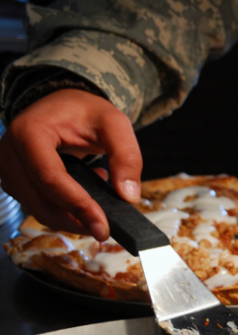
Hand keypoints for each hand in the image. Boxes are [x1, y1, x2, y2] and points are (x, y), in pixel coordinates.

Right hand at [0, 89, 142, 240]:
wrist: (63, 105)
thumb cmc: (86, 111)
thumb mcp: (115, 124)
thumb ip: (126, 157)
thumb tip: (129, 196)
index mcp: (29, 132)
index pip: (49, 178)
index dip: (77, 206)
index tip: (103, 227)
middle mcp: (9, 152)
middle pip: (39, 201)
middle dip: (74, 221)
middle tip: (105, 230)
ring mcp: (8, 168)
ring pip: (36, 209)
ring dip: (69, 217)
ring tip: (97, 200)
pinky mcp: (14, 180)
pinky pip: (36, 205)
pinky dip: (61, 210)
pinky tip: (82, 196)